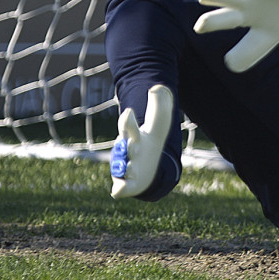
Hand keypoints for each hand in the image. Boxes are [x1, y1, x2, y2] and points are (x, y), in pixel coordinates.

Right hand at [110, 84, 173, 198]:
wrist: (145, 172)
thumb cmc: (147, 144)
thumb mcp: (158, 125)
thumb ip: (159, 106)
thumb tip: (156, 88)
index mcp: (133, 136)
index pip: (128, 126)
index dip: (128, 120)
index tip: (129, 113)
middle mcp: (127, 152)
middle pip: (123, 145)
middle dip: (126, 147)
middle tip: (130, 144)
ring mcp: (125, 168)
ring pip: (120, 167)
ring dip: (124, 167)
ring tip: (129, 167)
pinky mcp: (126, 185)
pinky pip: (120, 188)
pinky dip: (119, 190)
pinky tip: (118, 191)